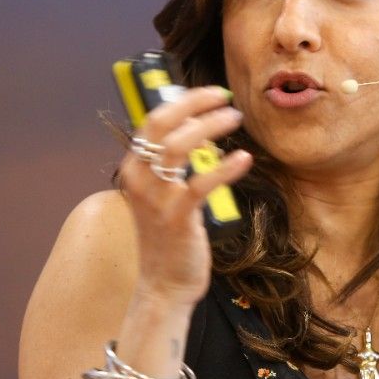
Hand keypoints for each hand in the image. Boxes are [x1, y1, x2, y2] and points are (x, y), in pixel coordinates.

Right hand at [118, 86, 251, 305]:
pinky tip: (244, 158)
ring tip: (236, 119)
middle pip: (163, 125)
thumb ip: (172, 166)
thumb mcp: (163, 196)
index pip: (154, 120)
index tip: (212, 93)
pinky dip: (225, 167)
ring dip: (211, 127)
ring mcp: (156, 199)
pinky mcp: (177, 217)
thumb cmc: (170, 237)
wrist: (164, 285)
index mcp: (134, 169)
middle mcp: (139, 179)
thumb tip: (200, 129)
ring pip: (179, 146)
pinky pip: (201, 183)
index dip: (184, 101)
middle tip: (226, 98)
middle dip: (195, 104)